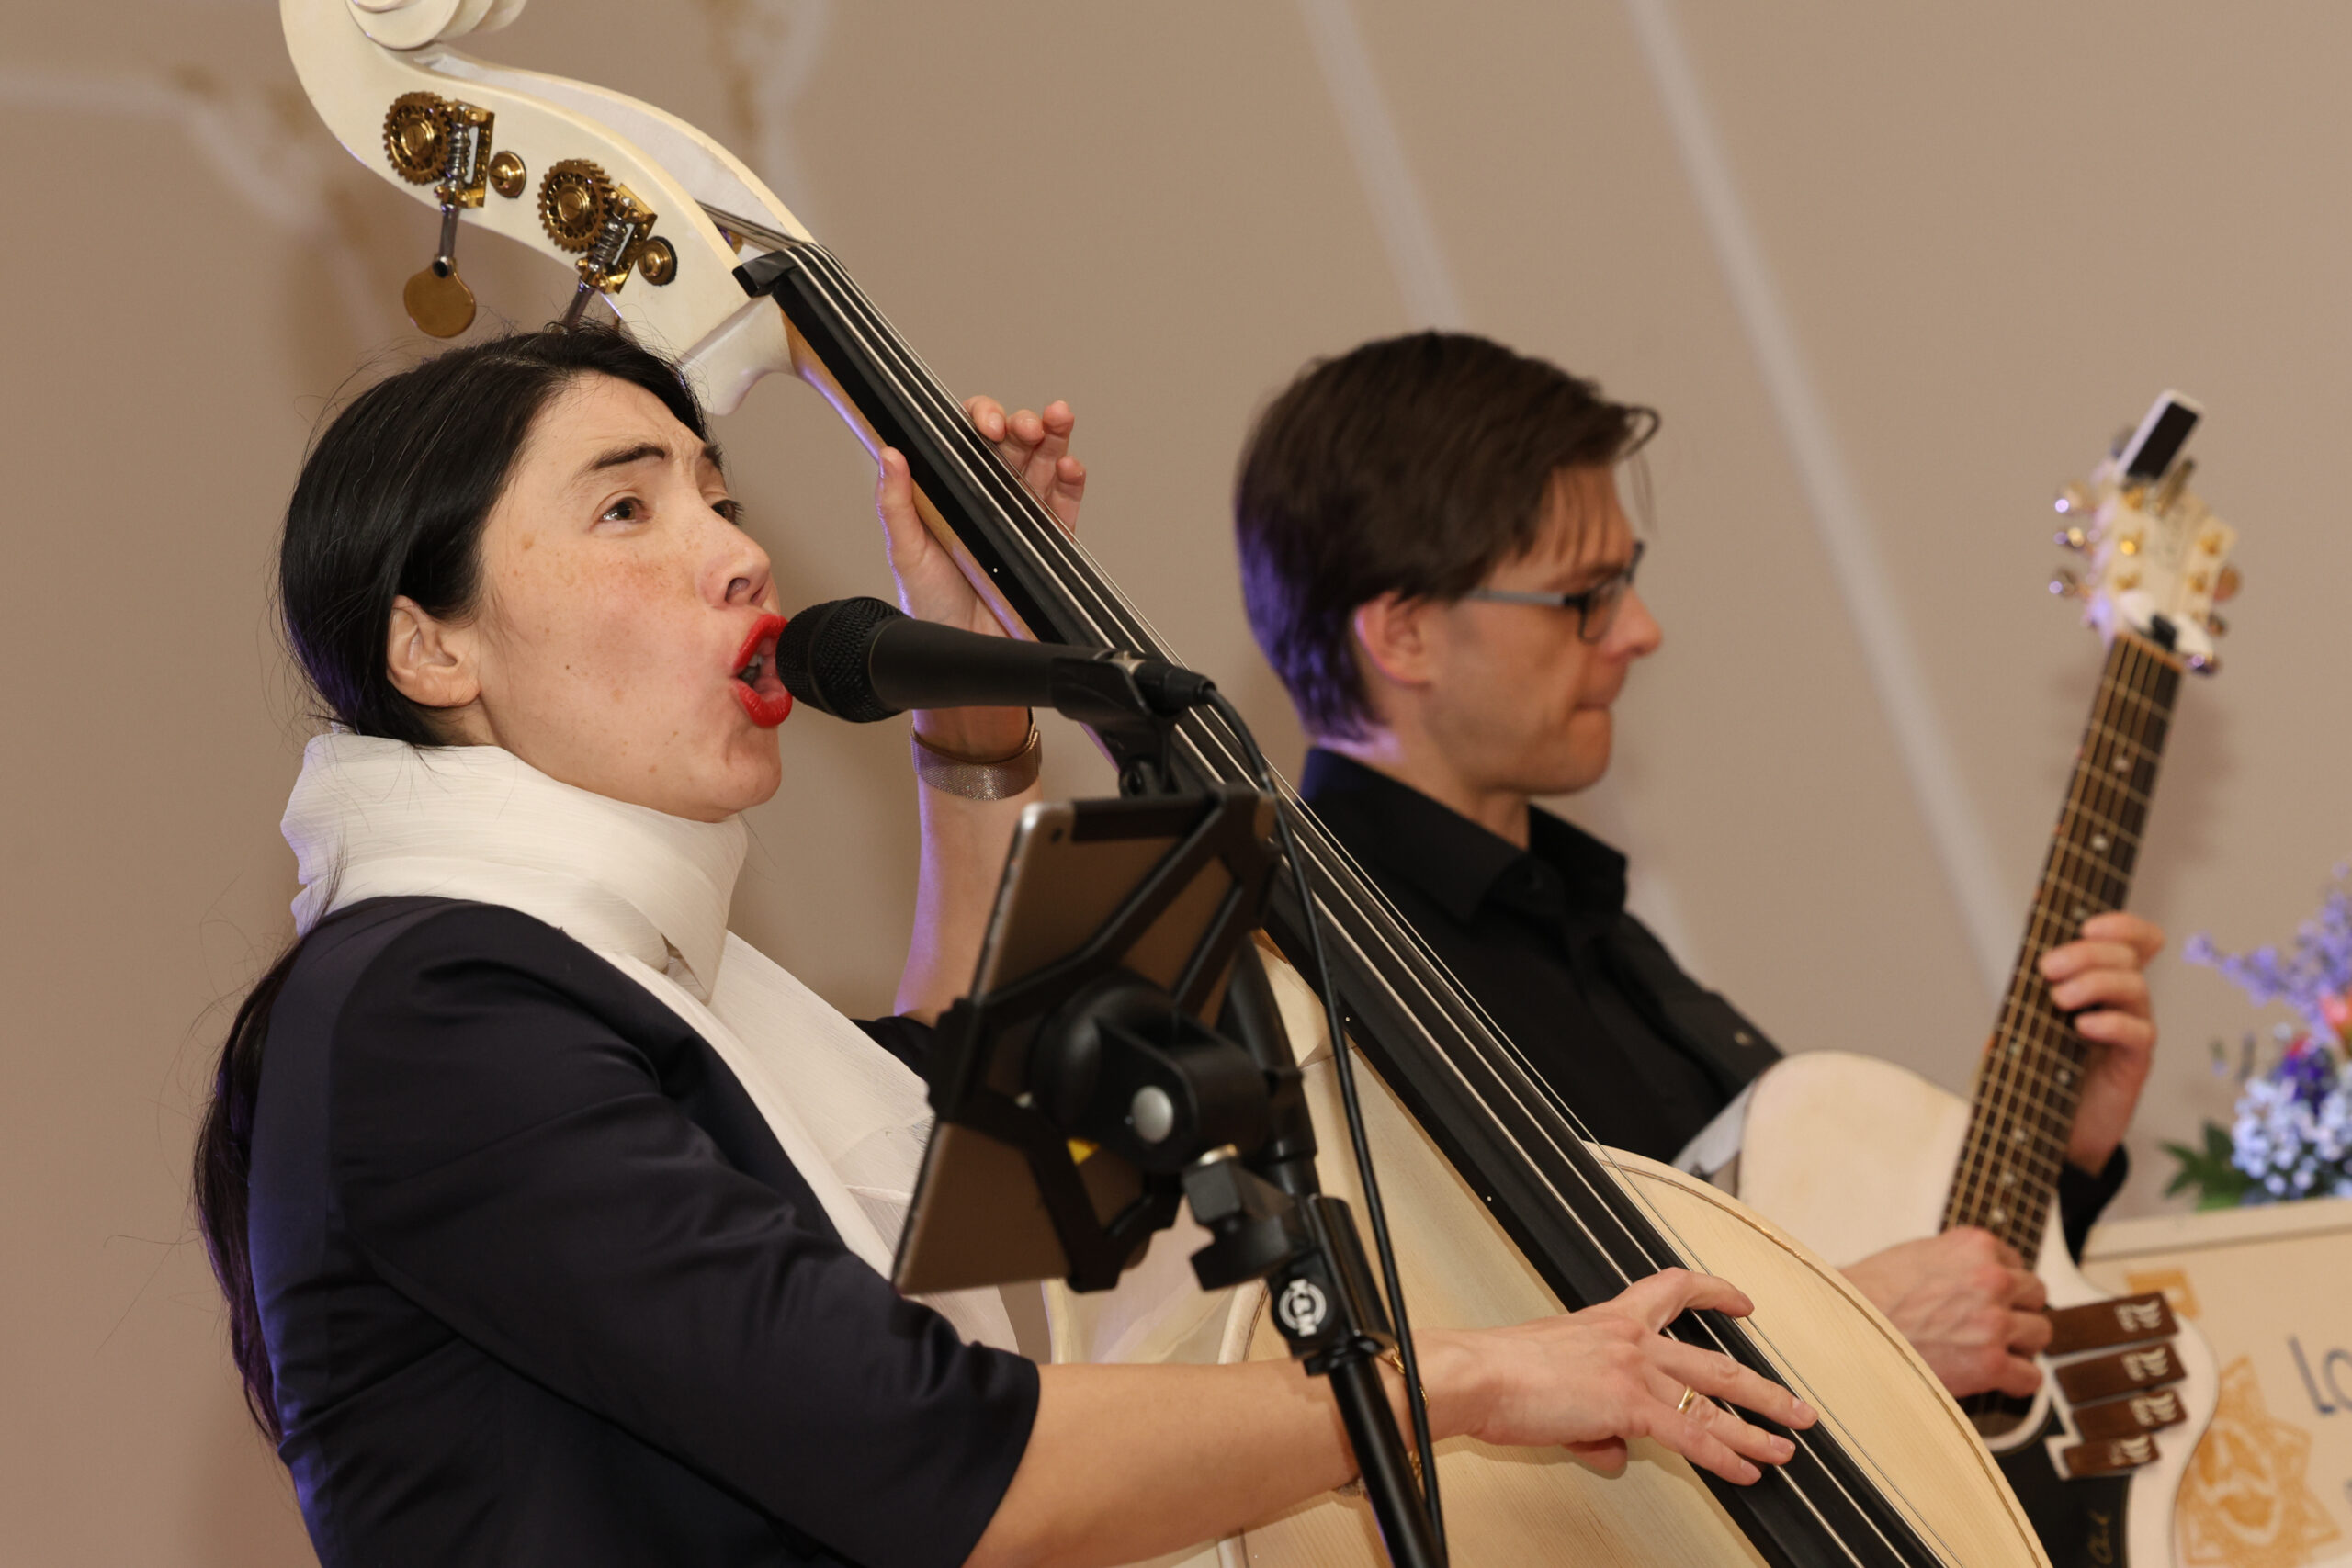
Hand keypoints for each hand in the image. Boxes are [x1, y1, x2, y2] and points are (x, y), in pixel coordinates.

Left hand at [869, 396, 1082, 757]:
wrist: (965, 655)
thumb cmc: (932, 607)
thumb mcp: (905, 552)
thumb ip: (896, 504)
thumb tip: (889, 454)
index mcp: (955, 490)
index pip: (969, 439)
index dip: (979, 418)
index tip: (983, 423)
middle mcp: (991, 497)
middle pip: (1014, 443)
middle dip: (1022, 423)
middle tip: (1021, 426)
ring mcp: (1023, 517)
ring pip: (1044, 463)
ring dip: (1054, 436)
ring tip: (1056, 419)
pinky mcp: (1050, 542)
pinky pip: (1066, 504)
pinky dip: (1072, 481)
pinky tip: (1068, 464)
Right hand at [1425, 1268, 1814, 1484]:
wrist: (1476, 1373)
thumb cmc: (1499, 1371)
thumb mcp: (1554, 1384)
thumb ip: (1596, 1418)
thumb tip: (1617, 1450)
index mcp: (1610, 1321)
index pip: (1673, 1290)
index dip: (1714, 1293)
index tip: (1741, 1301)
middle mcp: (1631, 1340)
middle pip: (1715, 1361)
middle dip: (1763, 1388)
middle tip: (1796, 1405)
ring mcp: (1635, 1371)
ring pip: (1714, 1402)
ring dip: (1757, 1429)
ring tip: (1786, 1448)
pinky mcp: (1629, 1405)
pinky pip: (1692, 1435)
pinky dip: (1724, 1457)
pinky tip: (1746, 1471)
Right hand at [1842, 1229, 2049, 1397]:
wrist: (1844, 1329)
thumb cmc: (1869, 1296)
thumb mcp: (1917, 1256)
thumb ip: (1956, 1262)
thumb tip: (1977, 1278)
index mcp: (1974, 1245)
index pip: (2016, 1263)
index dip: (2002, 1286)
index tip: (1987, 1300)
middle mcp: (1992, 1278)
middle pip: (2036, 1295)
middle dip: (2016, 1311)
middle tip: (1989, 1327)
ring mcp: (1995, 1321)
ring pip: (2040, 1334)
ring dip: (2018, 1345)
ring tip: (1986, 1352)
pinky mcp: (1992, 1363)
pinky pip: (2031, 1377)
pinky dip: (2015, 1382)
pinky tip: (1992, 1379)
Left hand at [2037, 911, 2164, 1172]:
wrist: (2057, 1131)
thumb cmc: (2044, 1070)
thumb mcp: (2026, 1027)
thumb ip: (2023, 1000)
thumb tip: (2016, 975)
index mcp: (2101, 983)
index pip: (2134, 942)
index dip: (2122, 926)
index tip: (2087, 925)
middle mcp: (2122, 1002)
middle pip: (2127, 957)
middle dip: (2087, 953)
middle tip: (2048, 969)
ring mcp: (2131, 1030)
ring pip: (2135, 987)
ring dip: (2095, 983)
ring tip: (2059, 999)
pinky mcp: (2135, 1063)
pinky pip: (2139, 1033)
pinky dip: (2112, 1023)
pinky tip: (2083, 1027)